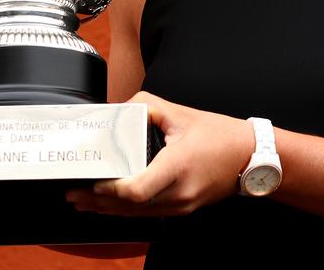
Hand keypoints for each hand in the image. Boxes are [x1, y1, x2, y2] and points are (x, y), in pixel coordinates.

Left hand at [65, 92, 255, 216]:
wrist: (250, 157)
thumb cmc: (219, 135)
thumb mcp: (181, 114)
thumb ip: (146, 107)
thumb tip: (118, 110)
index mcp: (177, 166)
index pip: (137, 190)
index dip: (111, 190)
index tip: (93, 182)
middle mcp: (178, 192)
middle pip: (130, 207)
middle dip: (98, 202)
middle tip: (73, 193)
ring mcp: (181, 205)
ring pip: (136, 214)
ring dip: (108, 209)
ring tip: (83, 202)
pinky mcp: (183, 208)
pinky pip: (148, 214)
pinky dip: (126, 210)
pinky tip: (112, 205)